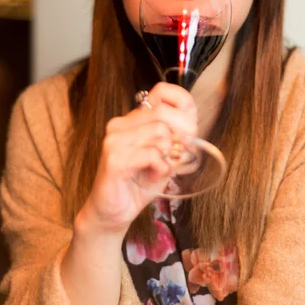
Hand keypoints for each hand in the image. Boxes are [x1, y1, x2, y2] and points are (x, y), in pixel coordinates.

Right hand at [76, 82, 196, 237]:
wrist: (111, 214)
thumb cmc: (138, 185)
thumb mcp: (164, 158)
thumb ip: (176, 140)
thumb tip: (193, 129)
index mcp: (132, 119)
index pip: (162, 91)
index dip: (183, 106)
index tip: (191, 130)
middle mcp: (120, 125)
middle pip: (163, 112)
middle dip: (183, 132)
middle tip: (182, 153)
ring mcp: (114, 140)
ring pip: (159, 132)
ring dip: (169, 155)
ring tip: (162, 170)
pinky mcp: (114, 159)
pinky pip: (151, 154)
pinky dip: (161, 167)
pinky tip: (155, 176)